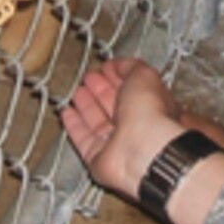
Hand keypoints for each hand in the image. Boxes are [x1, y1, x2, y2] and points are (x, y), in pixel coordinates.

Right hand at [60, 58, 185, 200]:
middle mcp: (139, 128)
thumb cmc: (151, 112)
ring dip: (87, 106)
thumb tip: (118, 64)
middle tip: (89, 77)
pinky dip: (75, 126)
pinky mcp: (99, 159)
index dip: (122, 78)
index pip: (137, 91)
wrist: (143, 150)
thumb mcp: (144, 75)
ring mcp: (118, 146)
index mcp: (157, 107)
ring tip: (77, 90)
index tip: (108, 68)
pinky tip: (66, 112)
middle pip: (116, 107)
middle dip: (102, 91)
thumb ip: (130, 67)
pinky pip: (84, 140)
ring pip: (99, 123)